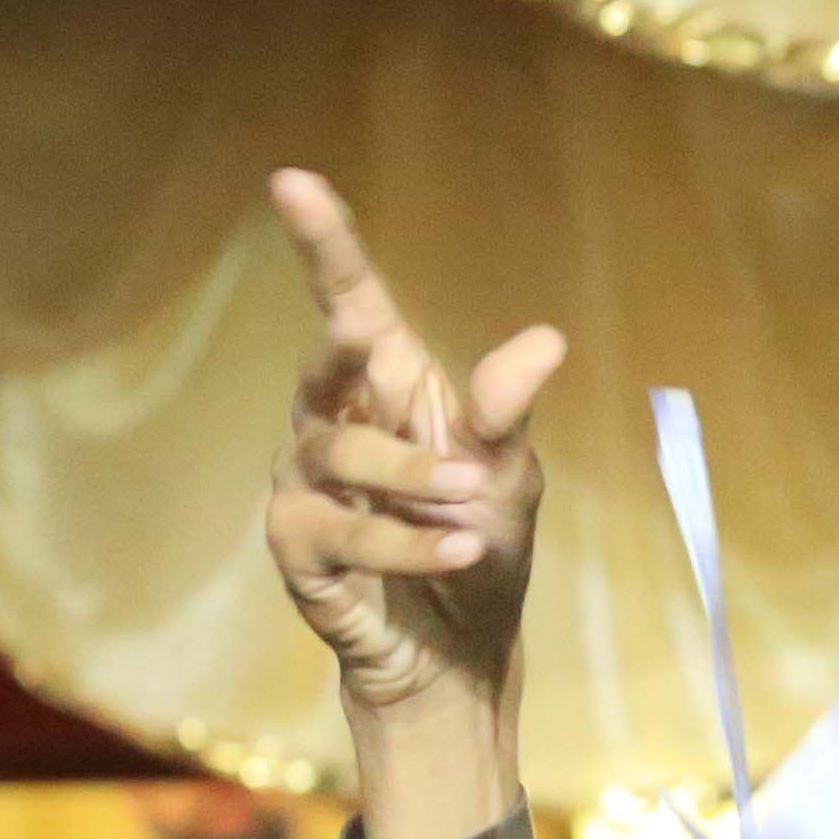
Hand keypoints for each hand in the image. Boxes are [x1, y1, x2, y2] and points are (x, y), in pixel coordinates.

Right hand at [264, 167, 563, 719]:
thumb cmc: (477, 549)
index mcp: (391, 387)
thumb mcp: (511, 479)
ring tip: (472, 506)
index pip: (353, 300)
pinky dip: (405, 544)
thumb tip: (544, 342)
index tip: (293, 180)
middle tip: (361, 335)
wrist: (457, 659)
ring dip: (411, 479)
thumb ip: (507, 412)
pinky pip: (342, 530)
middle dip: (341, 346)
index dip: (324, 243)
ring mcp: (309, 482)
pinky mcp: (298, 545)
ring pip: (341, 452)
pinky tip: (456, 551)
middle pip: (321, 356)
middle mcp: (337, 421)